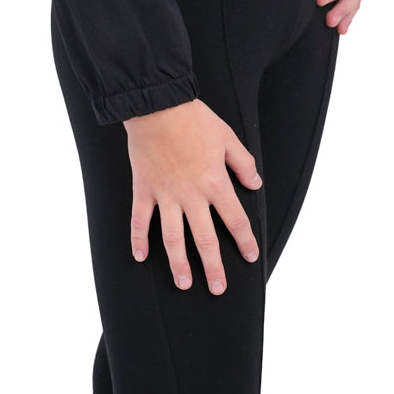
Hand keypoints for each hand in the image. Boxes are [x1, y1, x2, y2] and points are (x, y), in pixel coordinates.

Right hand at [123, 98, 262, 294]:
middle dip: (213, 266)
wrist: (158, 105)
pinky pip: (140, 219)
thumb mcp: (227, 136)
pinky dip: (138, 239)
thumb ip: (243, 163)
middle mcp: (191, 194)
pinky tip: (140, 256)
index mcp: (215, 181)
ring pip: (172, 237)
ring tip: (183, 283)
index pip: (235, 218)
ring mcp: (166, 194)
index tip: (250, 256)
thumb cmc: (194, 118)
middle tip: (218, 288)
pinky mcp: (144, 188)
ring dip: (178, 263)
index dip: (244, 240)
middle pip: (205, 238)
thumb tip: (255, 184)